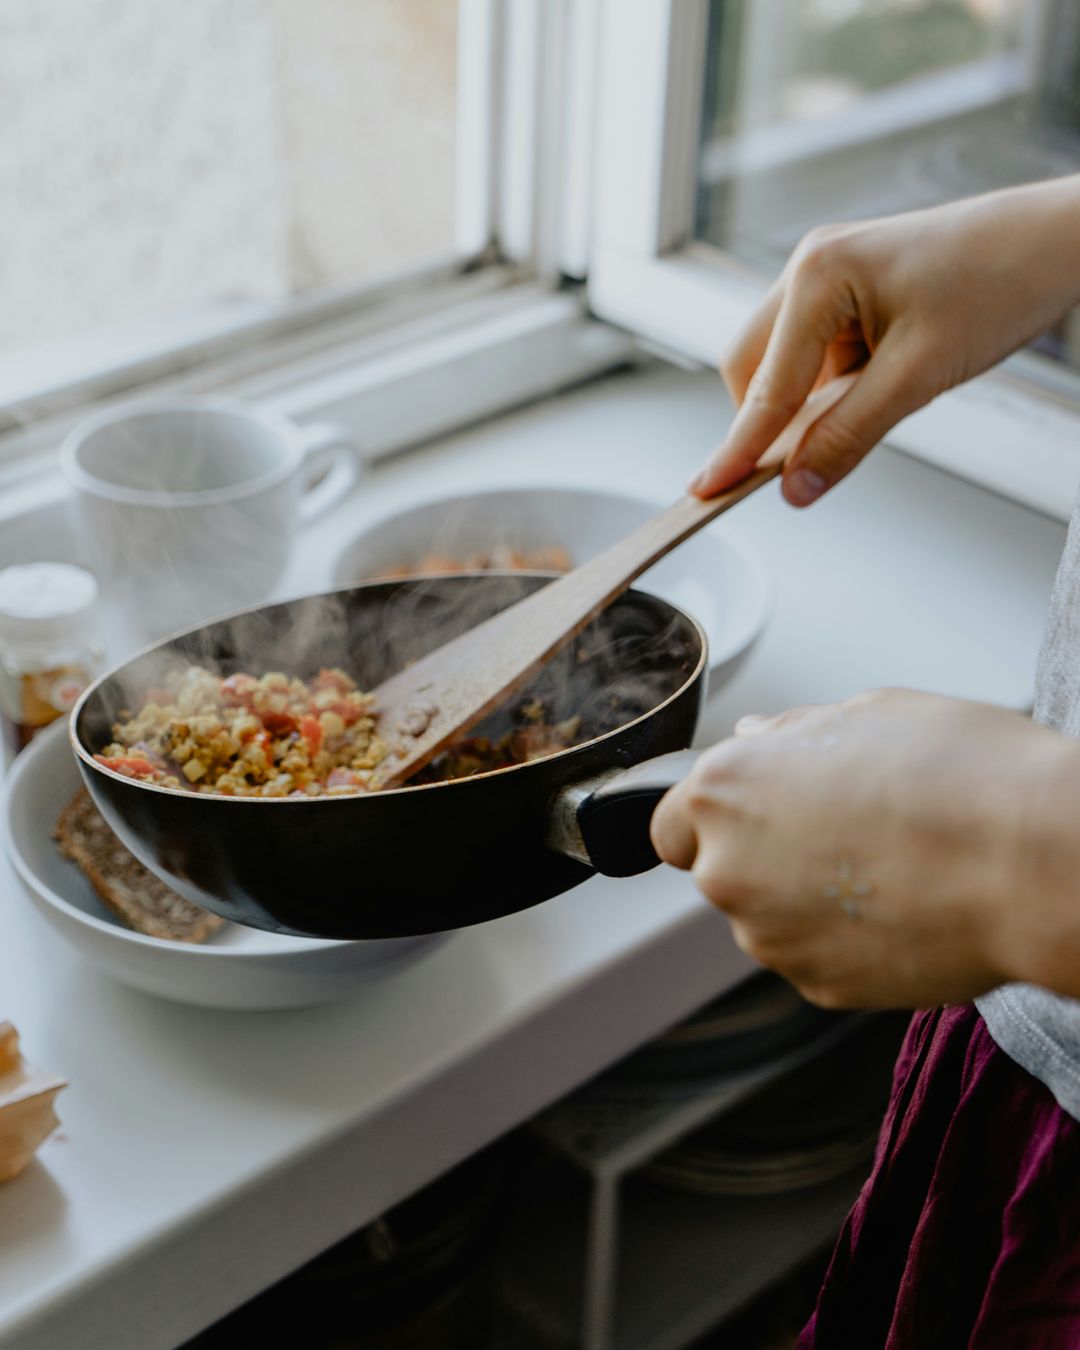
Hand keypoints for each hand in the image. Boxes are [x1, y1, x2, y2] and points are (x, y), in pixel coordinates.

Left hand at [650, 690, 1079, 1009]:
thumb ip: (792, 734)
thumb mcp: (868, 713)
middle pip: (721, 871)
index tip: (754, 813)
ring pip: (769, 919)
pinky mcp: (818, 986)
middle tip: (846, 831)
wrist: (1028, 860)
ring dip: (807, 901)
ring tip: (889, 867)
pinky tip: (904, 907)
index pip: (670, 824)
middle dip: (766, 855)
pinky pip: (816, 958)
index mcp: (725, 790)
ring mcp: (770, 937)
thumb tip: (758, 739)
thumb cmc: (957, 773)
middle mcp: (728, 869)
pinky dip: (846, 941)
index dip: (713, 818)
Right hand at [692, 176, 1079, 507]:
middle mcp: (810, 266)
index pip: (764, 386)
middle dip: (767, 420)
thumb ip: (849, 435)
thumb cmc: (1000, 281)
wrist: (1057, 241)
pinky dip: (831, 386)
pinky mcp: (850, 289)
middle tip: (792, 468)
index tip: (706, 490)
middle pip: (751, 367)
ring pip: (781, 362)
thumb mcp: (919, 376)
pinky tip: (878, 387)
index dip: (738, 448)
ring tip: (872, 406)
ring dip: (806, 403)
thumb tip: (797, 484)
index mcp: (817, 274)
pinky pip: (815, 353)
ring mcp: (828, 275)